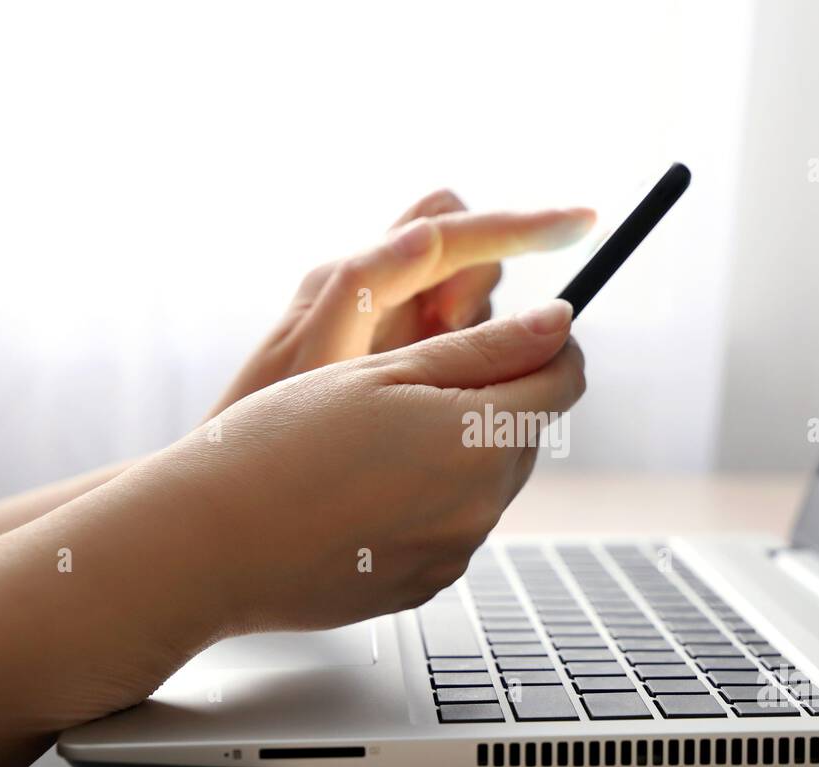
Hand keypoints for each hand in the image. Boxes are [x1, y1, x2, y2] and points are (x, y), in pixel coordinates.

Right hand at [169, 300, 583, 637]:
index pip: (565, 381)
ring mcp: (455, 553)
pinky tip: (366, 492)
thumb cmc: (279, 444)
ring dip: (460, 453)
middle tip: (415, 385)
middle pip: (529, 434)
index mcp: (480, 440)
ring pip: (489, 482)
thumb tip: (558, 325)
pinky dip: (430, 502)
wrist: (208, 544)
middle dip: (496, 400)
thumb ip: (483, 350)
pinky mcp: (426, 584)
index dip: (548, 346)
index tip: (516, 333)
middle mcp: (482, 505)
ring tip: (375, 444)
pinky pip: (453, 528)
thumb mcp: (382, 372)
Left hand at [206, 190, 594, 419]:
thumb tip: (433, 230)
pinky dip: (467, 371)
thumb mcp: (313, 354)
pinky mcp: (403, 374)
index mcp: (355, 278)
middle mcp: (376, 295)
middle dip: (483, 289)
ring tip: (436, 388)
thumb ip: (367, 284)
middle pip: (467, 254)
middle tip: (452, 343)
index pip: (452, 222)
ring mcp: (392, 335)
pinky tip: (439, 414)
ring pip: (470, 306)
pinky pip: (460, 355)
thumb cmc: (260, 426)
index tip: (585, 223)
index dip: (522, 223)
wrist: (232, 492)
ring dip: (476, 337)